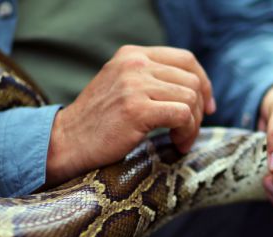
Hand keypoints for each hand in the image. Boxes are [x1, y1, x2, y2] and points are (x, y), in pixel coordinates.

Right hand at [45, 45, 215, 185]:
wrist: (66, 142)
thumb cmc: (96, 124)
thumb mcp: (121, 87)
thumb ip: (149, 80)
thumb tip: (194, 90)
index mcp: (132, 55)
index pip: (185, 59)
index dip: (204, 83)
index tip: (207, 108)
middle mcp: (134, 64)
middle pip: (192, 80)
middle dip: (198, 110)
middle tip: (188, 133)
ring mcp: (134, 85)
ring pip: (190, 98)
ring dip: (192, 125)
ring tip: (180, 141)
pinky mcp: (136, 109)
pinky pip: (182, 115)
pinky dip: (186, 133)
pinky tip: (176, 144)